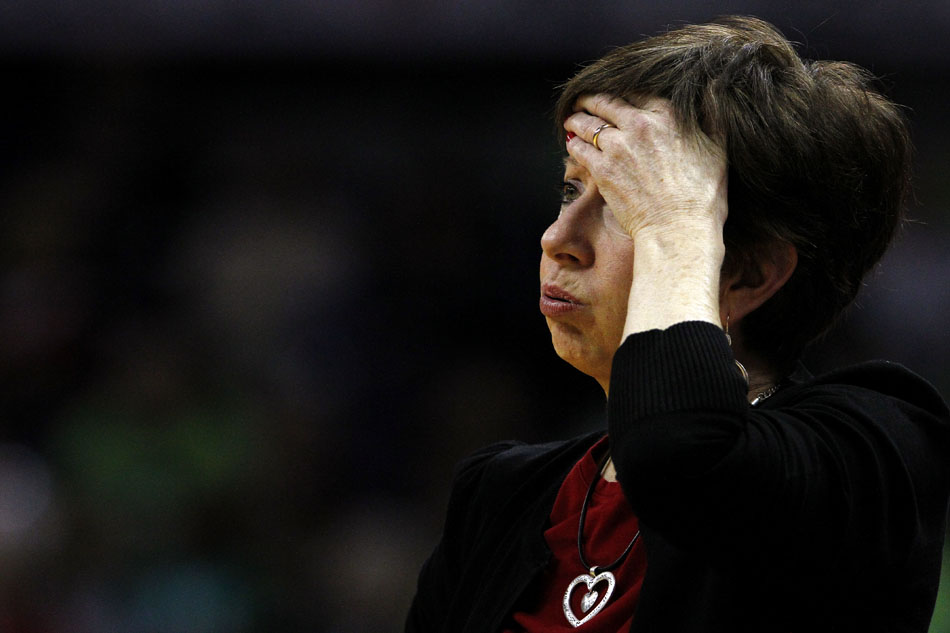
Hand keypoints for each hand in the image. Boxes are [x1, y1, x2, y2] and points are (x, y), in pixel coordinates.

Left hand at [564, 94, 727, 240]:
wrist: (678, 229)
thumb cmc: (703, 195)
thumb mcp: (718, 148)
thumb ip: (712, 114)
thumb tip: (713, 88)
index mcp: (667, 114)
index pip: (634, 91)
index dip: (621, 90)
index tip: (614, 94)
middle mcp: (639, 124)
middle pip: (605, 102)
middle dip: (590, 100)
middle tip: (583, 101)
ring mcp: (617, 147)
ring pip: (588, 123)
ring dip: (577, 119)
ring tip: (572, 119)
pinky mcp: (602, 169)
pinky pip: (580, 148)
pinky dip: (574, 143)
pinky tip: (572, 142)